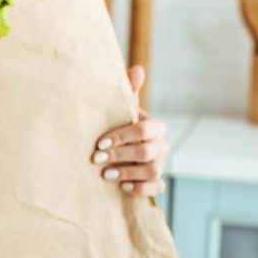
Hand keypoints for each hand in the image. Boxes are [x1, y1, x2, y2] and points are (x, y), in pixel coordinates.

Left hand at [92, 65, 168, 196]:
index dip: (123, 136)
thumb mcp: (120, 110)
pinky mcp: (155, 183)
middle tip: (96, 159)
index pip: (146, 129)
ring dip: (128, 172)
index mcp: (154, 126)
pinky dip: (140, 189)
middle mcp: (161, 145)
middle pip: (147, 151)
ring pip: (153, 170)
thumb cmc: (117, 126)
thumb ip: (128, 91)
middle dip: (120, 155)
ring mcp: (160, 165)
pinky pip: (156, 188)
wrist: (114, 151)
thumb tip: (137, 69)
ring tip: (105, 175)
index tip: (99, 143)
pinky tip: (123, 187)